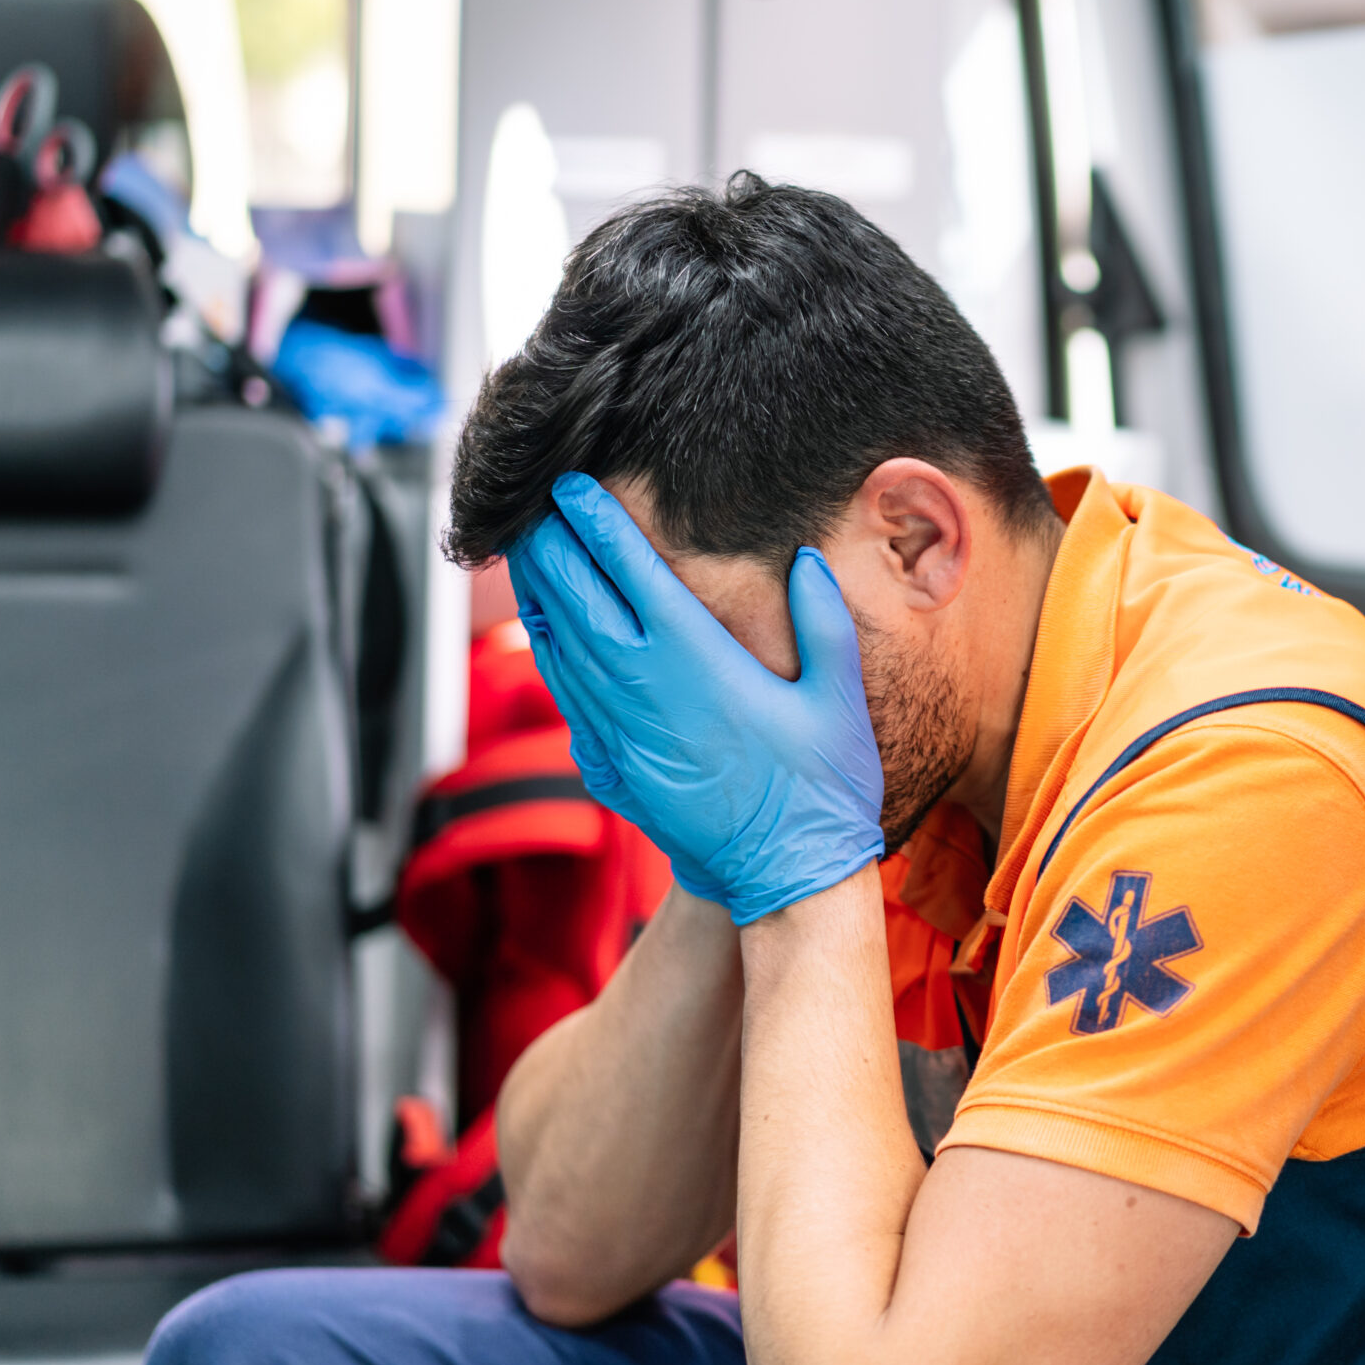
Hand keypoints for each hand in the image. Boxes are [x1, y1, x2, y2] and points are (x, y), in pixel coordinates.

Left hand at [506, 473, 883, 923]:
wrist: (783, 878)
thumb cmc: (820, 787)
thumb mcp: (838, 695)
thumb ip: (823, 620)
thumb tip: (804, 562)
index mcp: (693, 657)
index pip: (629, 569)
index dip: (595, 521)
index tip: (570, 486)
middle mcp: (641, 687)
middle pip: (572, 598)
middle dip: (547, 547)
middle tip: (530, 509)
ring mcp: (617, 729)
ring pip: (556, 646)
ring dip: (537, 595)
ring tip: (526, 554)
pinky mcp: (608, 765)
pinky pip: (564, 695)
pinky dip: (548, 653)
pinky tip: (546, 633)